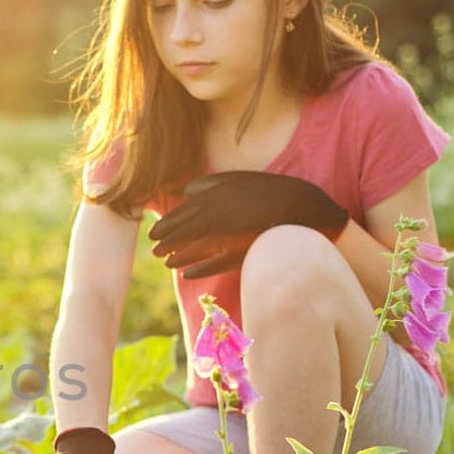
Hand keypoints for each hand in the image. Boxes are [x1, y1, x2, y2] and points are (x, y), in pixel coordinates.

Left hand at [148, 171, 347, 278]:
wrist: (299, 207)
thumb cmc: (267, 191)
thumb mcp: (236, 179)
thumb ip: (208, 184)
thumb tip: (184, 191)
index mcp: (213, 198)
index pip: (180, 215)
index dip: (165, 227)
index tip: (154, 234)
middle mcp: (215, 217)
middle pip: (182, 233)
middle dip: (166, 243)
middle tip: (155, 251)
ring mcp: (226, 236)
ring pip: (193, 250)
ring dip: (178, 258)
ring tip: (168, 263)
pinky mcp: (239, 253)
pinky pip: (212, 264)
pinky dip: (198, 270)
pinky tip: (187, 274)